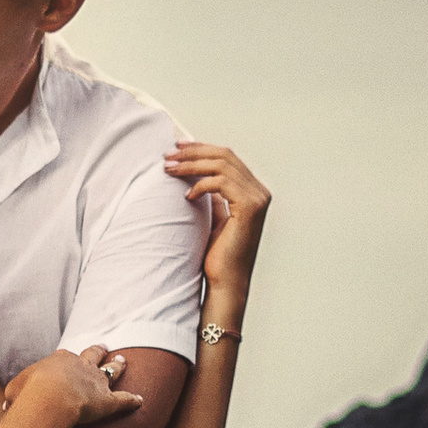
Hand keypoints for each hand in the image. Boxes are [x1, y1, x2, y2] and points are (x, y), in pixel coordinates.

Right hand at [7, 344, 146, 427]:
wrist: (49, 399)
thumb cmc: (29, 394)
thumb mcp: (14, 391)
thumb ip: (14, 396)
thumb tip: (7, 407)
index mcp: (59, 360)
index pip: (65, 357)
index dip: (68, 358)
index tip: (68, 357)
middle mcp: (81, 366)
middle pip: (92, 355)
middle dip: (98, 350)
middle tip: (104, 346)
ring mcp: (97, 382)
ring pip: (111, 371)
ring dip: (118, 365)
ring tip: (124, 360)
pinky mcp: (109, 401)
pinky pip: (124, 399)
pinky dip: (133, 400)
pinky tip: (141, 400)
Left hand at [164, 143, 269, 320]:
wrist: (225, 280)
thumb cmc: (218, 254)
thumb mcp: (215, 216)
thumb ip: (214, 195)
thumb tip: (198, 174)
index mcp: (253, 191)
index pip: (228, 157)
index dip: (201, 148)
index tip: (177, 146)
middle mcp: (260, 191)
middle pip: (225, 156)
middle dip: (193, 152)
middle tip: (167, 155)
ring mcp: (257, 198)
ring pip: (221, 165)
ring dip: (191, 165)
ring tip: (168, 169)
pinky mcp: (249, 207)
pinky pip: (220, 183)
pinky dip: (200, 185)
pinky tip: (186, 196)